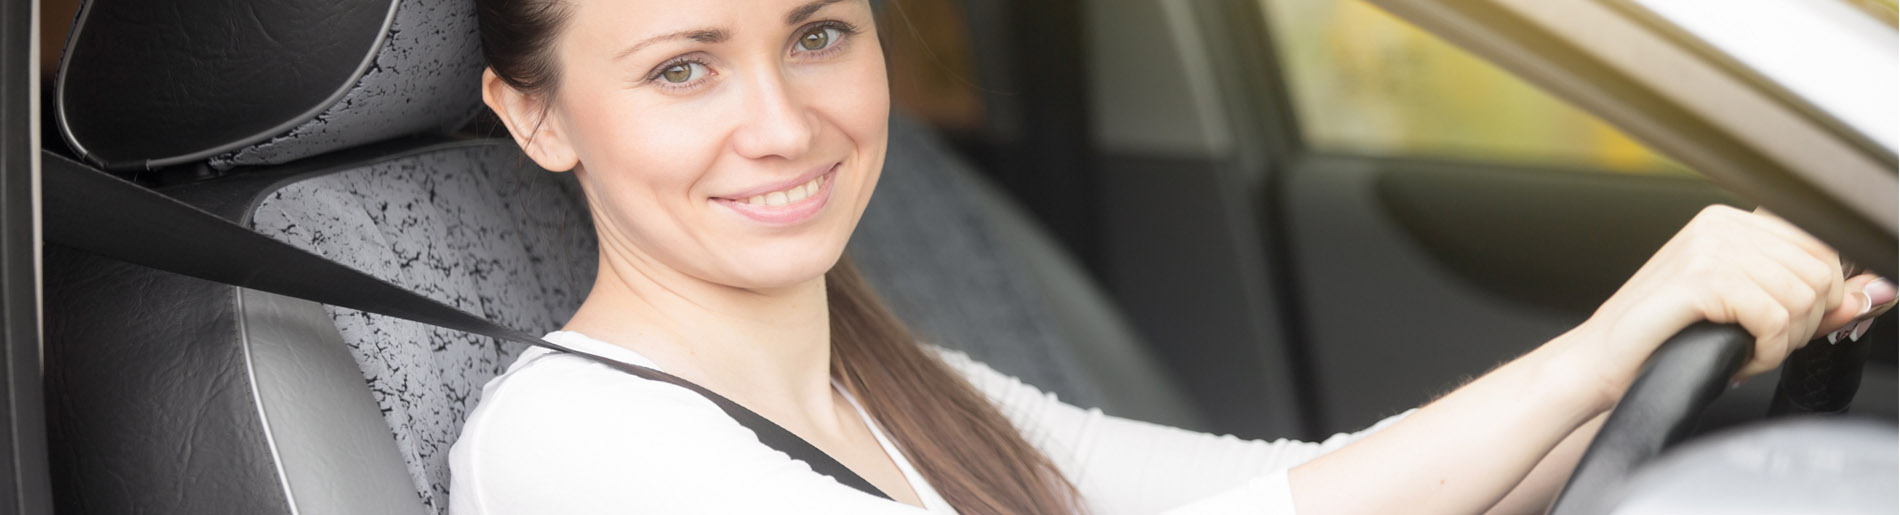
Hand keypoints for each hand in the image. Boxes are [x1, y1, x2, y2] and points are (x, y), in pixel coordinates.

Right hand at [1564, 205, 1892, 404]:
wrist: (1598, 363)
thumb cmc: (1660, 341)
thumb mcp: (1744, 315)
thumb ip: (1807, 303)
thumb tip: (1871, 294)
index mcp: (1728, 223)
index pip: (1822, 249)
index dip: (1820, 300)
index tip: (1784, 330)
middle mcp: (1720, 224)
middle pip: (1821, 273)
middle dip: (1804, 325)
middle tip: (1762, 347)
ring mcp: (1710, 247)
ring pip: (1803, 297)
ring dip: (1783, 342)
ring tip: (1745, 353)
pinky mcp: (1702, 277)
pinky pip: (1774, 317)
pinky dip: (1766, 351)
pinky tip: (1737, 359)